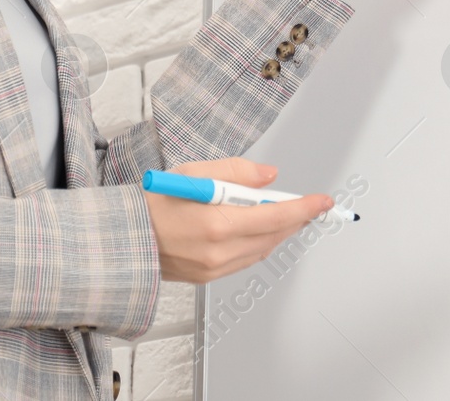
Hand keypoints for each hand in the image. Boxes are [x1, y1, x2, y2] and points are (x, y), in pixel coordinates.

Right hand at [142, 157, 334, 283]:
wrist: (127, 237)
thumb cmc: (155, 202)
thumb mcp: (194, 173)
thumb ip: (237, 171)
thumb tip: (269, 176)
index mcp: (216, 222)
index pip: (275, 215)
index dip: (304, 207)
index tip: (322, 201)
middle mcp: (218, 250)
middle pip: (274, 235)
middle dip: (296, 218)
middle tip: (310, 205)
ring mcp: (215, 268)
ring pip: (263, 249)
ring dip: (280, 231)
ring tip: (287, 214)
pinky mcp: (210, 277)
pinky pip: (247, 259)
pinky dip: (260, 243)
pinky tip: (261, 230)